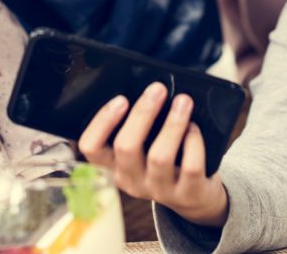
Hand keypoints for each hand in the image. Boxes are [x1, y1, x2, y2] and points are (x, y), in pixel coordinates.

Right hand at [77, 82, 229, 226]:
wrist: (194, 196)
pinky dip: (193, 142)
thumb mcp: (143, 149)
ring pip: (159, 157)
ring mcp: (159, 190)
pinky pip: (190, 167)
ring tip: (183, 102)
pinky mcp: (188, 194)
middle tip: (157, 89)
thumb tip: (148, 92)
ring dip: (172, 124)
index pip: (91, 147)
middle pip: (126, 147)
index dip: (102, 122)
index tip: (121, 99)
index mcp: (114, 165)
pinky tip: (194, 128)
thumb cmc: (164, 160)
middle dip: (143, 113)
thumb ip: (138, 127)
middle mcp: (132, 181)